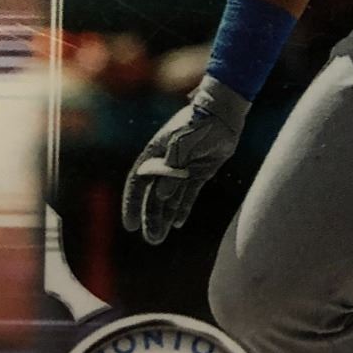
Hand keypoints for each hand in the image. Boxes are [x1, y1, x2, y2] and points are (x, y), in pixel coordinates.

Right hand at [121, 74, 249, 245]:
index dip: (132, 203)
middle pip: (154, 196)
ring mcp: (183, 170)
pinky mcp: (199, 173)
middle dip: (151, 217)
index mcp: (155, 154)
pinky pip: (188, 195)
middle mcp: (166, 164)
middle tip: (151, 239)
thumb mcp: (183, 143)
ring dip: (164, 218)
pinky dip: (182, 208)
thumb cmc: (199, 123)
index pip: (138, 182)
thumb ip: (172, 168)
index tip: (129, 224)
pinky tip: (177, 223)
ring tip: (159, 237)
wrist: (223, 113)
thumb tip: (162, 196)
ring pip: (170, 199)